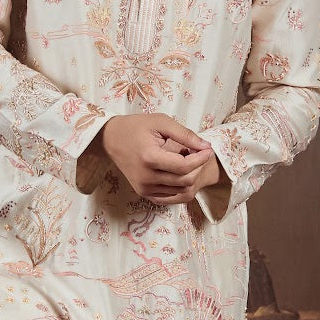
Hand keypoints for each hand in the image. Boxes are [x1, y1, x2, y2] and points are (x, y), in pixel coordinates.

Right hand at [100, 114, 220, 204]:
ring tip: (188, 159)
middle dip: (198, 167)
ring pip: (181, 191)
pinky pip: (171, 197)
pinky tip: (180, 171)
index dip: (201, 159)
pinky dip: (181, 186)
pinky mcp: (144, 193)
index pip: (184, 166)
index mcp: (149, 158)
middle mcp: (146, 178)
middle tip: (199, 153)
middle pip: (185, 181)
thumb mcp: (161, 122)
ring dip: (191, 176)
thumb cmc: (136, 127)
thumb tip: (206, 146)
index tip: (208, 149)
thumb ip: (185, 134)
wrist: (111, 139)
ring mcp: (144, 188)